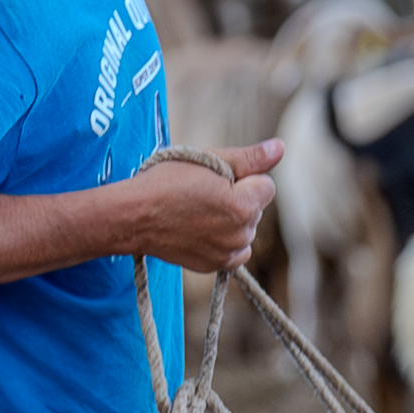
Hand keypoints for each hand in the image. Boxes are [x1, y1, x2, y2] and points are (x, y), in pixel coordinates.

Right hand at [125, 139, 279, 272]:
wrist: (132, 216)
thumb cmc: (166, 182)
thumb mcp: (207, 160)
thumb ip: (249, 157)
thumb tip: (281, 147)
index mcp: (244, 205)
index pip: (267, 186)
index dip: (244, 178)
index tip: (217, 179)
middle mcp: (241, 233)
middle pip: (256, 209)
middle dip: (238, 198)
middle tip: (202, 193)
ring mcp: (228, 252)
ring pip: (246, 230)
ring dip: (231, 221)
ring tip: (197, 211)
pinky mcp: (215, 265)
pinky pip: (235, 252)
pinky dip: (224, 241)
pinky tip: (201, 229)